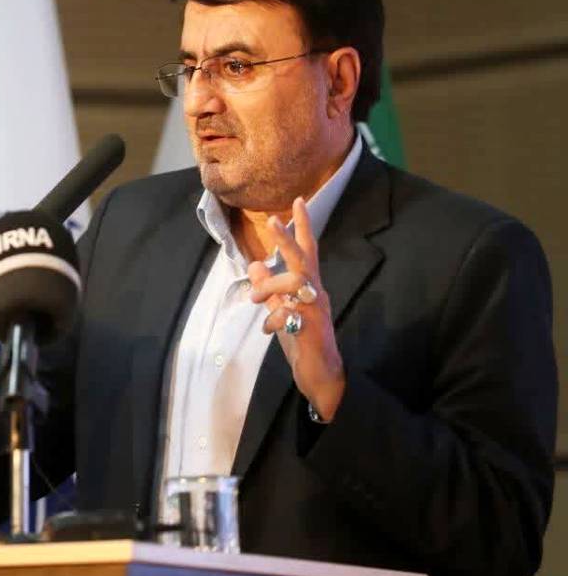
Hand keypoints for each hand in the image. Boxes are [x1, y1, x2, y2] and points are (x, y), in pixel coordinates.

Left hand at [247, 197, 344, 421]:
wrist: (320, 375)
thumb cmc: (301, 341)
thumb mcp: (279, 310)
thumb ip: (269, 289)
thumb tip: (254, 263)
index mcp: (309, 287)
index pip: (307, 251)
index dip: (302, 226)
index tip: (298, 201)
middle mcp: (317, 294)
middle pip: (304, 260)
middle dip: (288, 240)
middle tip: (273, 221)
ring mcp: (317, 312)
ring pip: (297, 284)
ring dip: (271, 286)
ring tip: (254, 299)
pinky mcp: (312, 331)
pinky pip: (291, 316)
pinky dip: (273, 320)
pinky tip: (267, 329)